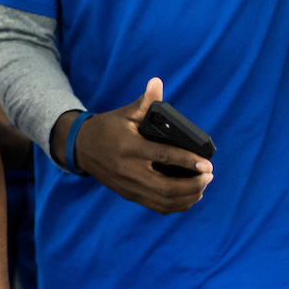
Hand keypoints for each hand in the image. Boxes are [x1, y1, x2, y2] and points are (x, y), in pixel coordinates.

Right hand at [69, 78, 213, 212]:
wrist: (81, 147)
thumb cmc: (107, 128)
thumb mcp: (124, 113)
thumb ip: (144, 102)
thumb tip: (157, 82)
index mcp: (130, 147)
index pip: (164, 157)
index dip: (188, 162)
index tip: (208, 164)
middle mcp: (129, 170)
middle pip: (167, 187)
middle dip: (193, 184)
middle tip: (208, 175)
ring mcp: (129, 185)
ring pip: (164, 201)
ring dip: (188, 197)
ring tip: (202, 186)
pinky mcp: (129, 194)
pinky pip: (157, 207)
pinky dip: (176, 206)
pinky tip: (189, 197)